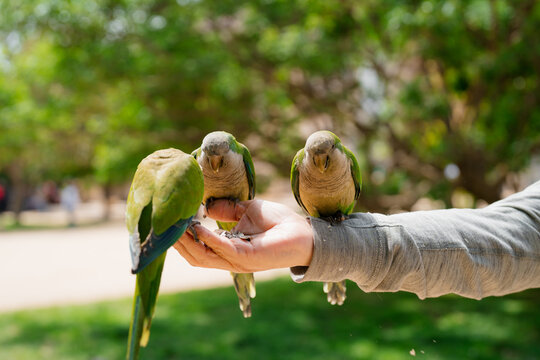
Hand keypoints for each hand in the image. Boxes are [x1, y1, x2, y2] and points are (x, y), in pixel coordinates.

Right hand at [173, 199, 313, 271]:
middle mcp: (229, 259)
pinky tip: (196, 226)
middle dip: (178, 242)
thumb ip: (228, 210)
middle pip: (194, 255)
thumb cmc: (279, 222)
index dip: (181, 238)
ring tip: (174, 225)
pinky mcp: (247, 258)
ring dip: (187, 241)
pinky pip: (222, 249)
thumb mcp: (247, 211)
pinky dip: (207, 238)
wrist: (304, 232)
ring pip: (202, 256)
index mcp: (228, 249)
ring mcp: (237, 261)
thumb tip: (207, 205)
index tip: (167, 223)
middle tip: (162, 226)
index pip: (197, 248)